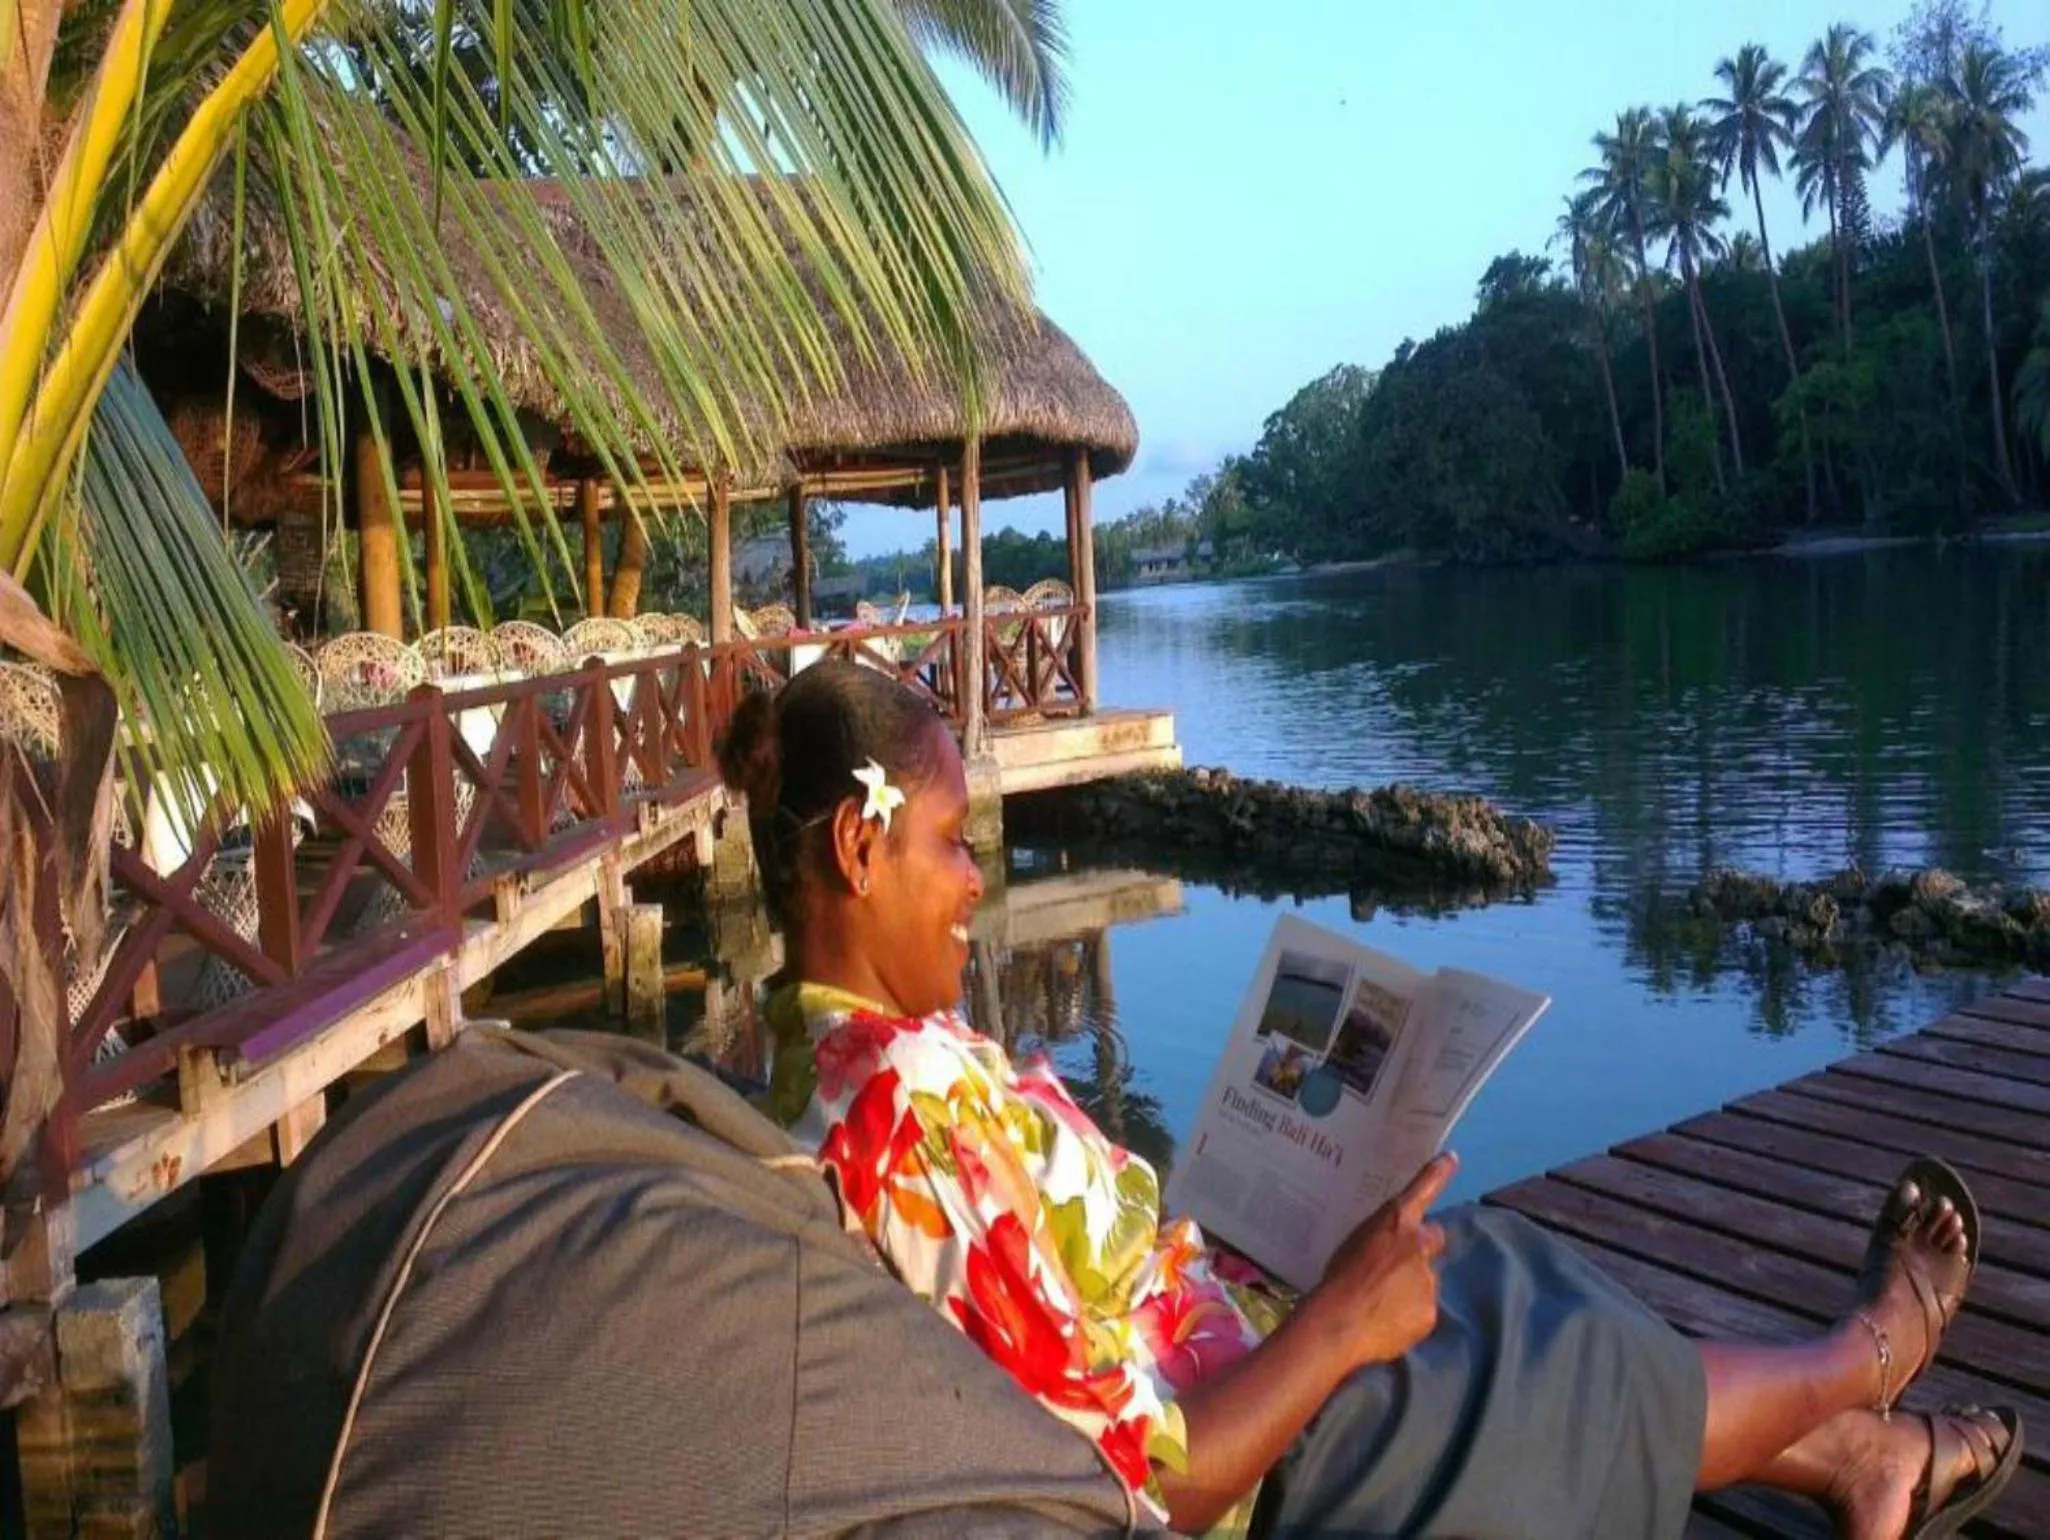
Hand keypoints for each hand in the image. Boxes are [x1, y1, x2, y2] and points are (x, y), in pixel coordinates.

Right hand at [1302, 1152, 1456, 1369]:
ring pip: (1425, 1279)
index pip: (1423, 1189)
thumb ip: (1380, 1241)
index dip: (1439, 1174)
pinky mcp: (1432, 1310)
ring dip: (1412, 1286)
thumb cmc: (1336, 1279)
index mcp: (1396, 1222)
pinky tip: (1389, 1322)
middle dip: (1423, 1248)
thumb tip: (1389, 1251)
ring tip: (1383, 1303)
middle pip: (1433, 1238)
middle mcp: (1419, 1244)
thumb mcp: (1353, 1245)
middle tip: (1398, 1265)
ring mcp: (1428, 1279)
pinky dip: (1410, 1314)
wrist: (1338, 1323)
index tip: (1451, 1158)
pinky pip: (1423, 1310)